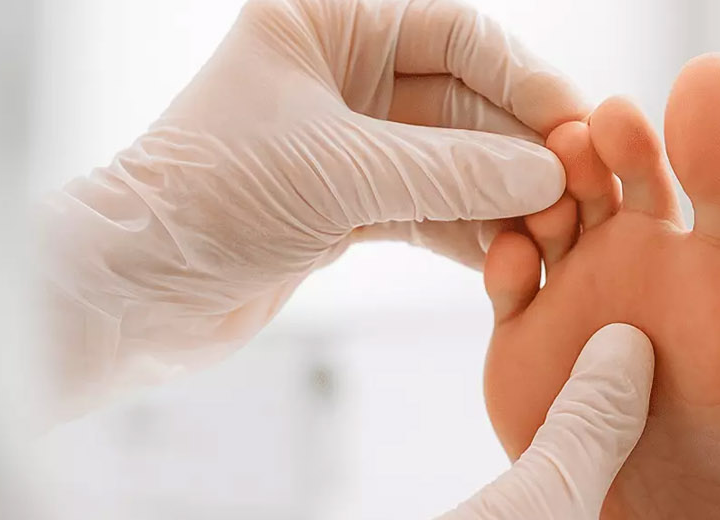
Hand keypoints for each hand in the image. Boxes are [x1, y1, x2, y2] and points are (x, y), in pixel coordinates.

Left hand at [44, 0, 586, 411]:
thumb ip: (454, 171)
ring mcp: (352, 141)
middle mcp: (343, 73)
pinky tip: (515, 255)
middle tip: (581, 188)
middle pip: (468, 98)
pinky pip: (436, 207)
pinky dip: (474, 231)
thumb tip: (551, 172)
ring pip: (458, 159)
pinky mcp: (352, 203)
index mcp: (327, 22)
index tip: (574, 126)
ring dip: (507, 195)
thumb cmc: (211, 200)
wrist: (138, 292)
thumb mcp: (343, 173)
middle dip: (523, 146)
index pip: (455, 33)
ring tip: (557, 230)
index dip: (523, 77)